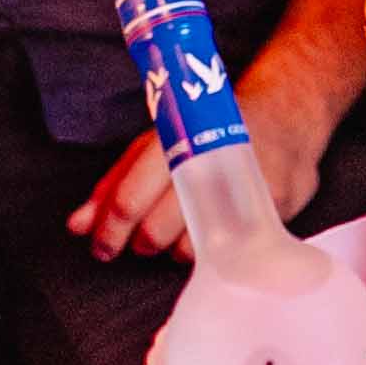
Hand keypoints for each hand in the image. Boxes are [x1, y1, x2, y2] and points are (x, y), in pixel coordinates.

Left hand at [68, 66, 334, 259]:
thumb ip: (117, 184)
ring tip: (184, 228)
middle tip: (143, 240)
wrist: (287, 114)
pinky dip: (215, 248)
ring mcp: (245, 189)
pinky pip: (231, 251)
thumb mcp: (158, 143)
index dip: (109, 229)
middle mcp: (210, 163)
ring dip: (178, 248)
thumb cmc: (212, 131)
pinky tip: (214, 232)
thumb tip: (78, 226)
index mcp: (176, 141)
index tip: (101, 247)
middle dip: (142, 242)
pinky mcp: (274, 210)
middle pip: (158, 230)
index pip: (131, 197)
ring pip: (193, 249)